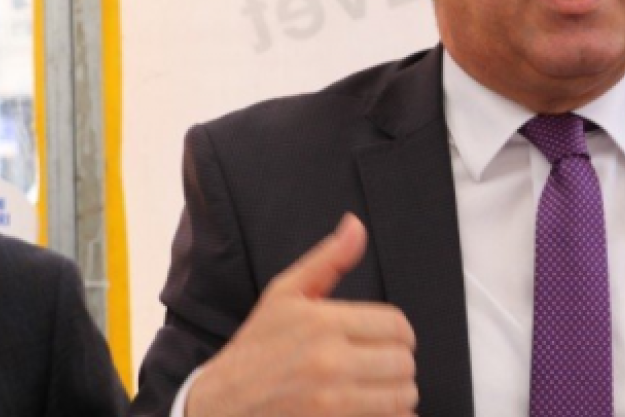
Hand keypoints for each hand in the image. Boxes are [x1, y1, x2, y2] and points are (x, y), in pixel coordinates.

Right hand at [188, 214, 417, 416]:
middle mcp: (330, 363)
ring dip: (397, 393)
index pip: (396, 326)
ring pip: (402, 396)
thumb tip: (356, 226)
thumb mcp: (285, 294)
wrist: (221, 404)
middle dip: (397, 363)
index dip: (397, 333)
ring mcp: (332, 402)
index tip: (386, 339)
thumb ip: (328, 259)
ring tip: (376, 387)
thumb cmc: (255, 349)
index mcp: (323, 323)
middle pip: (403, 362)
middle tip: (379, 364)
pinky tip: (370, 409)